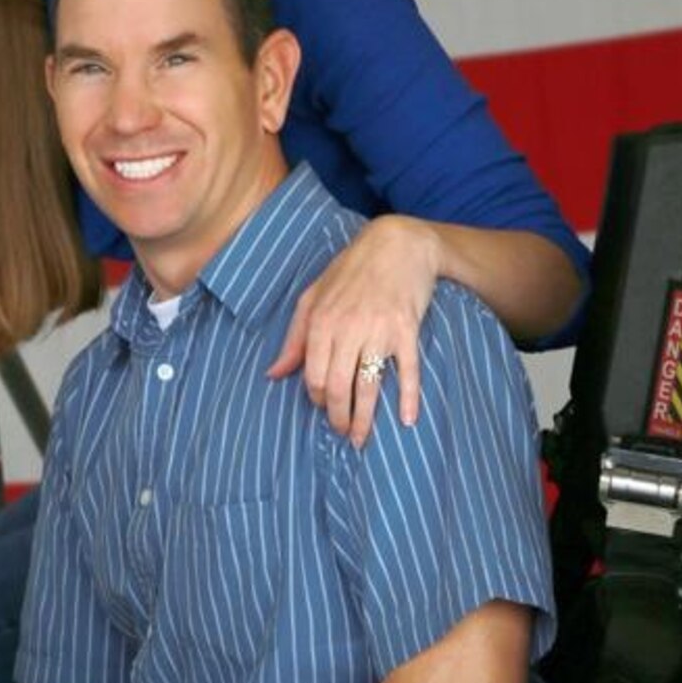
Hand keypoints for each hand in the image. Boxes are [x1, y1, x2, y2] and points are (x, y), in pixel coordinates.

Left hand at [267, 215, 438, 447]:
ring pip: (368, 386)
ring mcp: (379, 330)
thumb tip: (273, 374)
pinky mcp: (407, 330)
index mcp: (321, 321)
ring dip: (364, 418)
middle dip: (338, 417)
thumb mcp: (314, 298)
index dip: (316, 399)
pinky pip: (407, 371)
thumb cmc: (351, 271)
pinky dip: (408, 398)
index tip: (322, 408)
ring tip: (361, 438)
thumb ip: (295, 338)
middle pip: (337, 387)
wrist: (398, 244)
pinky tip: (407, 420)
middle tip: (342, 432)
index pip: (312, 375)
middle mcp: (348, 329)